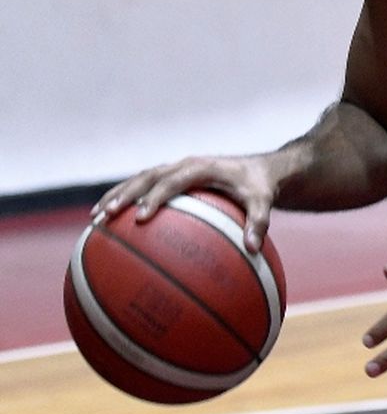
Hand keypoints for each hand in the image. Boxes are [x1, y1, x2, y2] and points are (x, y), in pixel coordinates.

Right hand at [90, 155, 276, 252]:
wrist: (260, 170)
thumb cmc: (260, 187)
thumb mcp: (264, 202)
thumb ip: (259, 222)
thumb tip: (252, 249)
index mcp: (203, 167)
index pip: (174, 180)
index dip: (156, 196)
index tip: (141, 217)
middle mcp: (185, 165)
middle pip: (148, 176)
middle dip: (125, 195)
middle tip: (105, 216)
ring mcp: (176, 169)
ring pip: (139, 179)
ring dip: (117, 195)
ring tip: (96, 218)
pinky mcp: (172, 178)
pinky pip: (144, 186)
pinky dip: (125, 199)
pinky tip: (109, 222)